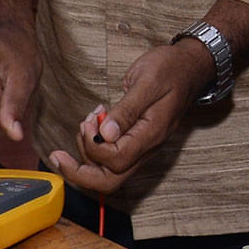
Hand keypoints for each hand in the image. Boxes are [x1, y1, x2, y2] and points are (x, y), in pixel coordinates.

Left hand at [49, 37, 212, 194]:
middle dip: (79, 173)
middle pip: (110, 181)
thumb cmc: (171, 69)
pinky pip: (111, 159)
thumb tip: (105, 135)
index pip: (116, 160)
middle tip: (58, 156)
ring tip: (87, 120)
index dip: (93, 147)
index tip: (89, 121)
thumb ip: (126, 110)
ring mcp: (142, 147)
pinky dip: (94, 147)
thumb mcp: (147, 81)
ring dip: (86, 152)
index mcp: (151, 134)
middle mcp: (147, 147)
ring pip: (107, 172)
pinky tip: (93, 124)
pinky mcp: (136, 143)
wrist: (190, 67)